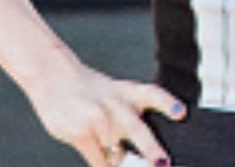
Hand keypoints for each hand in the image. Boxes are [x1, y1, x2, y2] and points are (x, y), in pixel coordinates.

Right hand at [26, 61, 183, 166]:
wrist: (53, 77)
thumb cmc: (90, 90)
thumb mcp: (115, 94)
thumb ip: (129, 116)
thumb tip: (145, 151)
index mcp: (128, 92)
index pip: (153, 95)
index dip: (168, 103)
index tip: (180, 113)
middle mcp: (115, 105)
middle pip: (136, 128)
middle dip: (150, 149)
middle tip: (162, 163)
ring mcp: (97, 120)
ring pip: (116, 153)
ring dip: (125, 165)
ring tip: (132, 166)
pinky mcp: (81, 134)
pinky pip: (99, 160)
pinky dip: (106, 166)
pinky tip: (109, 165)